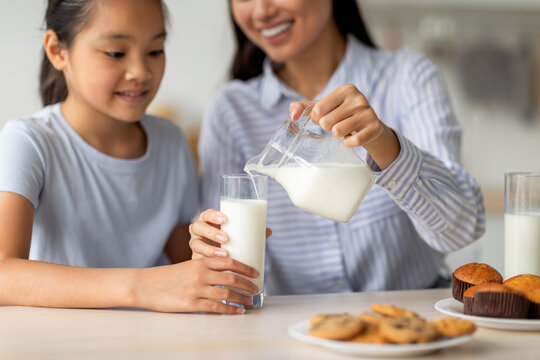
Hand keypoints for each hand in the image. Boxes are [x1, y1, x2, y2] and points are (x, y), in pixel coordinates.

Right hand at [133, 257, 259, 313]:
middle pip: (231, 278)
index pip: (229, 262)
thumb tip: (225, 276)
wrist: (145, 285)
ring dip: (242, 298)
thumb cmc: (167, 276)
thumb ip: (204, 268)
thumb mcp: (188, 266)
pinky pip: (216, 307)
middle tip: (256, 289)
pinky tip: (237, 311)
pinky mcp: (191, 304)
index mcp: (200, 261)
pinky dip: (230, 310)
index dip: (246, 268)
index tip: (256, 273)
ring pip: (226, 294)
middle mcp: (200, 273)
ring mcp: (196, 289)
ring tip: (250, 301)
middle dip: (247, 285)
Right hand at [189, 209, 271, 258]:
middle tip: (226, 238)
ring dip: (208, 248)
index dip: (213, 215)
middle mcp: (199, 231)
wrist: (212, 260)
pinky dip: (205, 261)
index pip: (207, 214)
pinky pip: (196, 259)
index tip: (224, 219)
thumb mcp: (235, 235)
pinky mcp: (195, 258)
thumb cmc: (226, 242)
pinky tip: (213, 265)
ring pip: (196, 244)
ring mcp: (195, 244)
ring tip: (224, 253)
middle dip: (211, 232)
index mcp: (208, 221)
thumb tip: (268, 231)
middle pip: (198, 227)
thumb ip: (250, 232)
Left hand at [289, 84, 399, 169]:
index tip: (324, 117)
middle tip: (336, 124)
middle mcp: (358, 98)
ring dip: (338, 135)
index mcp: (345, 89)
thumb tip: (292, 115)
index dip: (316, 119)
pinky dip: (348, 143)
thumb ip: (303, 107)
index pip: (318, 110)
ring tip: (344, 129)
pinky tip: (351, 137)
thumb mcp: (323, 107)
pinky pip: (354, 141)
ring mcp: (369, 112)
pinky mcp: (375, 127)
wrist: (369, 125)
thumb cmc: (341, 114)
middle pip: (326, 122)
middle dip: (327, 127)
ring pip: (338, 131)